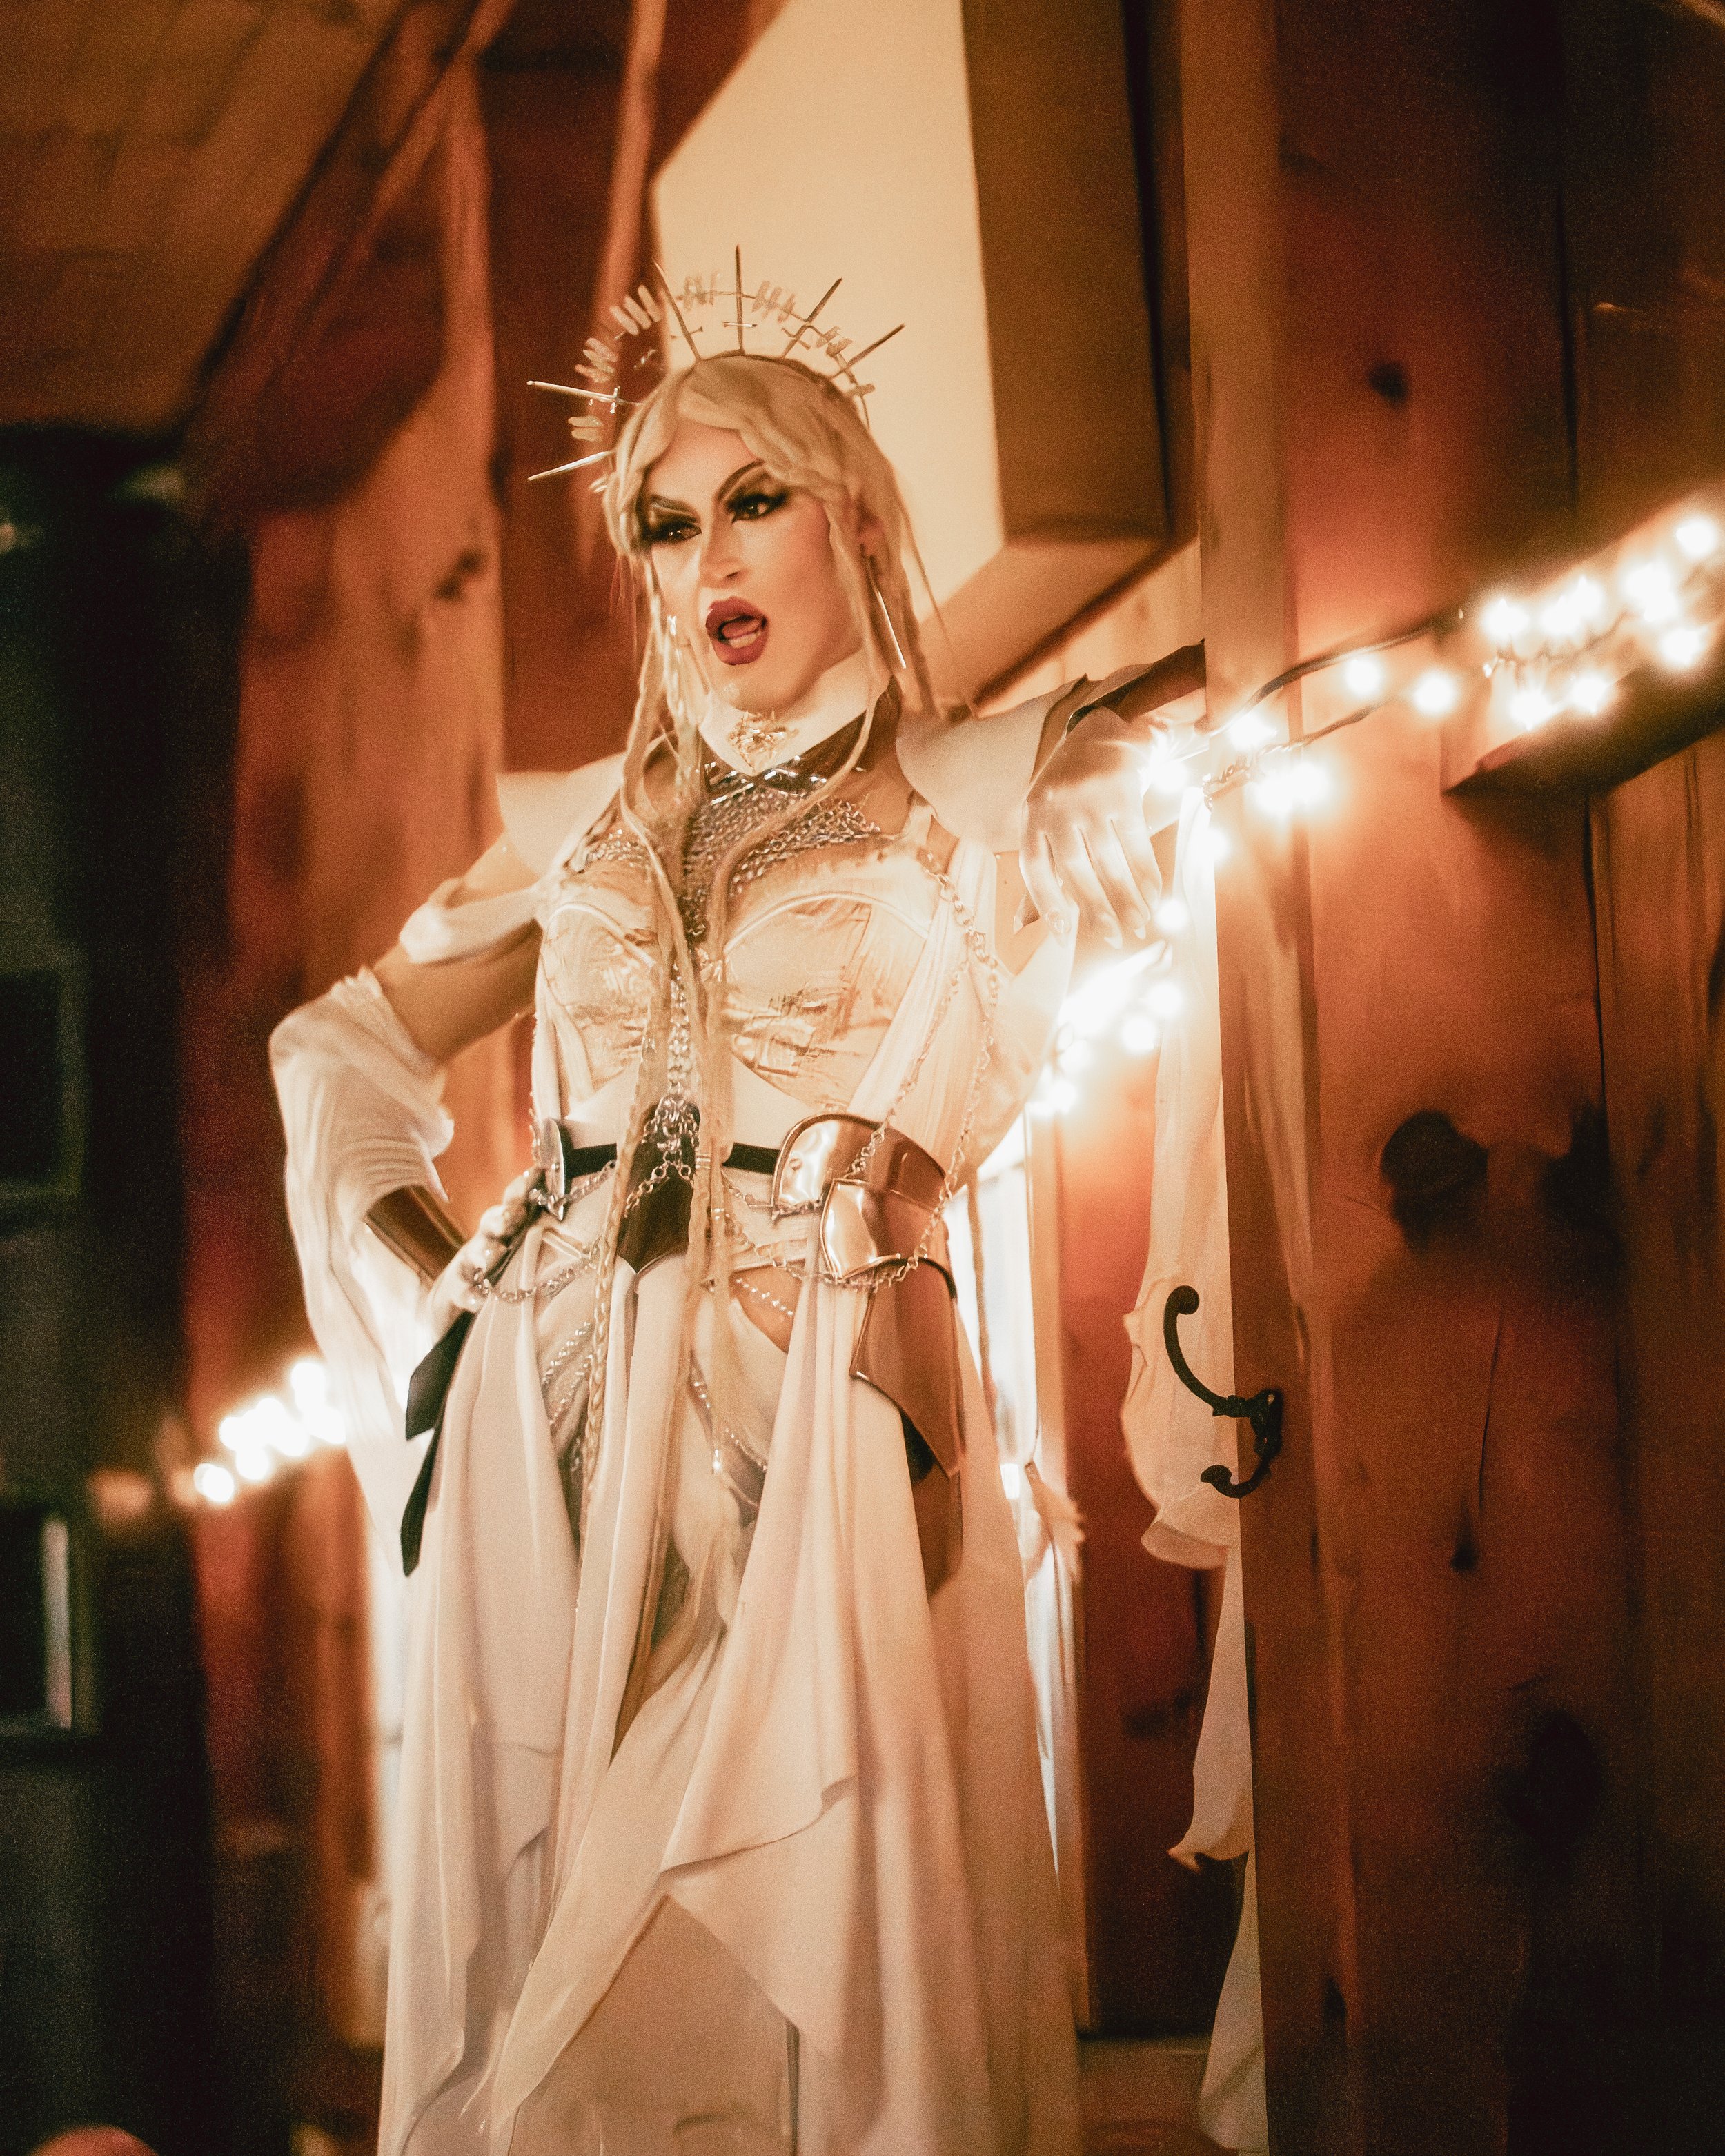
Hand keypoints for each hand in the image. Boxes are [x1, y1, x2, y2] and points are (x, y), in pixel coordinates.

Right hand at [426, 1169, 539, 1335]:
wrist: (458, 1296)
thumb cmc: (501, 1266)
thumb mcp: (520, 1246)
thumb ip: (540, 1229)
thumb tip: (579, 1210)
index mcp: (506, 1226)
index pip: (513, 1201)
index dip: (523, 1186)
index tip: (538, 1172)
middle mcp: (486, 1239)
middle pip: (492, 1221)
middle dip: (503, 1216)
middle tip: (514, 1214)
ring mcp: (469, 1263)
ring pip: (476, 1252)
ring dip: (486, 1251)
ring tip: (496, 1253)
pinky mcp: (456, 1289)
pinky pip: (461, 1290)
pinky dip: (469, 1294)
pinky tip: (478, 1300)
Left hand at [1021, 708, 1164, 947]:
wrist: (1103, 732)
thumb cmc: (1070, 788)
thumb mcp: (1045, 819)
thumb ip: (1041, 869)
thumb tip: (1023, 926)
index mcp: (1032, 815)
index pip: (1035, 868)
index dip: (1046, 904)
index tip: (1062, 937)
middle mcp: (1056, 806)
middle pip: (1075, 868)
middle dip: (1096, 908)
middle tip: (1113, 938)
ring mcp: (1090, 797)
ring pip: (1109, 859)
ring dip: (1127, 897)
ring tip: (1139, 924)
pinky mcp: (1123, 791)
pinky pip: (1136, 841)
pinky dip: (1147, 871)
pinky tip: (1154, 894)